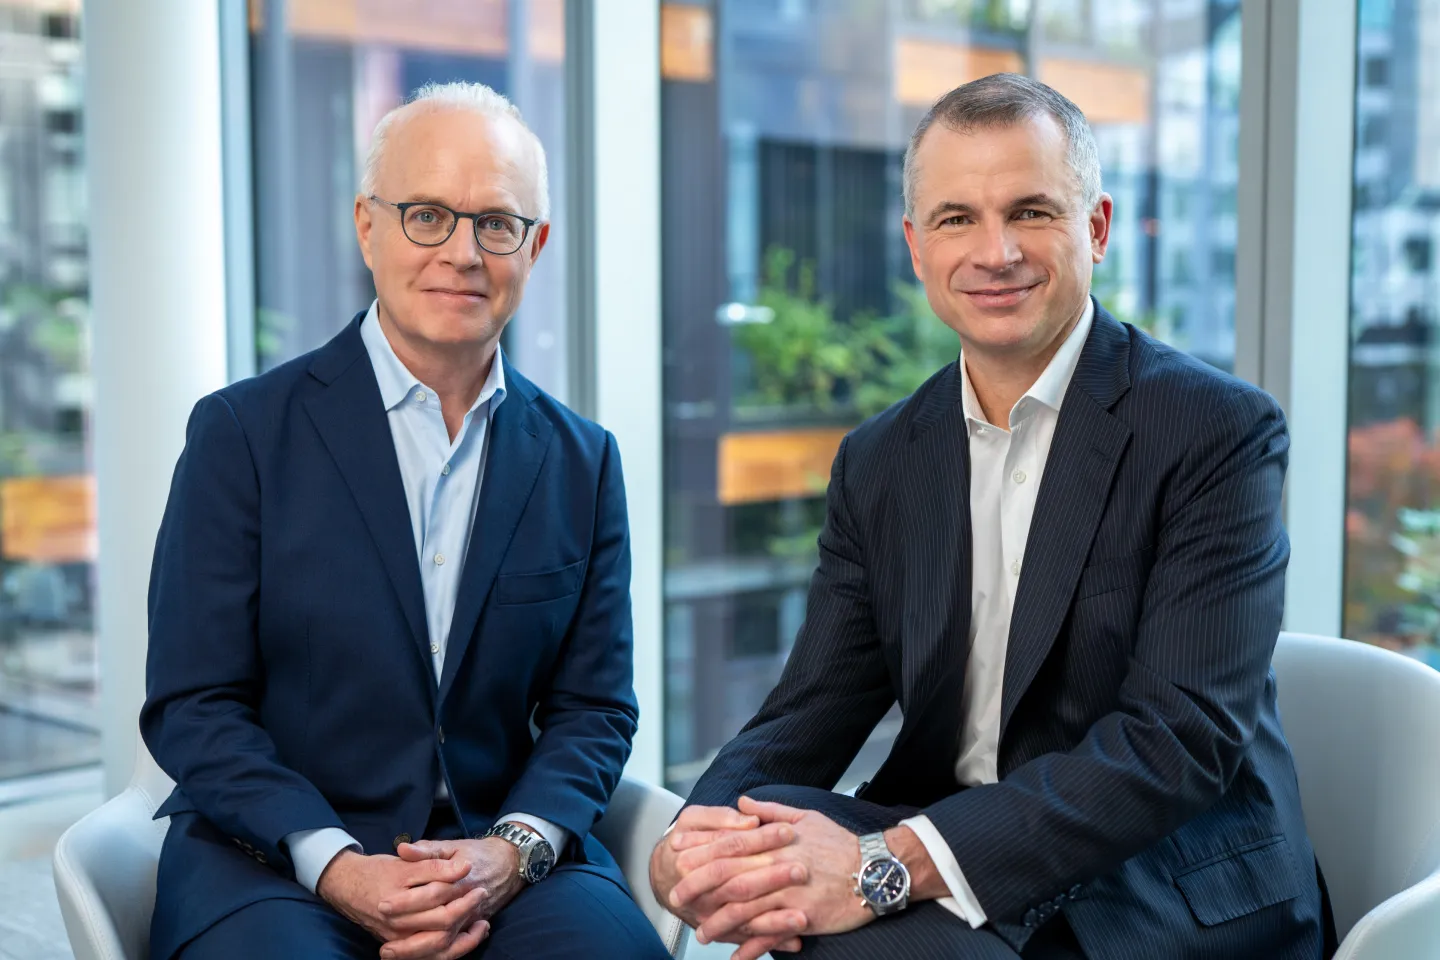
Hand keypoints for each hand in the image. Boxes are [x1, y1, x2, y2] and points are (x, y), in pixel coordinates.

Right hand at [316, 849, 488, 959]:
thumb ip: (432, 863)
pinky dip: (455, 948)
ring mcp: (399, 938)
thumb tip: (463, 866)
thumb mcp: (403, 862)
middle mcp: (398, 922)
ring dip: (465, 935)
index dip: (458, 883)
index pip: (437, 893)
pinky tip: (471, 935)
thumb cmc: (377, 871)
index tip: (473, 871)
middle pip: (441, 922)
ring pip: (439, 944)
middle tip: (481, 893)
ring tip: (482, 921)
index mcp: (398, 897)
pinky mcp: (402, 946)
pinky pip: (432, 955)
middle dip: (466, 908)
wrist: (348, 887)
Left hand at [380, 837, 526, 958]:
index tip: (383, 906)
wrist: (509, 863)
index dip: (407, 901)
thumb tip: (402, 849)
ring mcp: (471, 918)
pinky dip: (433, 955)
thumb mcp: (452, 846)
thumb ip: (427, 850)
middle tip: (383, 942)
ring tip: (390, 952)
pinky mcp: (471, 926)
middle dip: (409, 937)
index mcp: (460, 880)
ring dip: (417, 951)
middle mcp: (466, 903)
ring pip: (446, 943)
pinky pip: (453, 948)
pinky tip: (412, 956)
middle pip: (438, 926)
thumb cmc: (476, 853)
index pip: (432, 894)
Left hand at [675, 797, 873, 957]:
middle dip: (698, 887)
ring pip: (744, 909)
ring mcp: (789, 894)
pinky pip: (771, 935)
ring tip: (700, 933)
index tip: (678, 855)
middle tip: (676, 897)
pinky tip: (736, 958)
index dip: (701, 851)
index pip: (729, 845)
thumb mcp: (806, 817)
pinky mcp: (803, 917)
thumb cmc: (841, 843)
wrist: (876, 869)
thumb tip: (743, 803)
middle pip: (728, 877)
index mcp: (775, 841)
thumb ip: (770, 812)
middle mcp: (777, 866)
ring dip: (718, 923)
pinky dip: (752, 948)